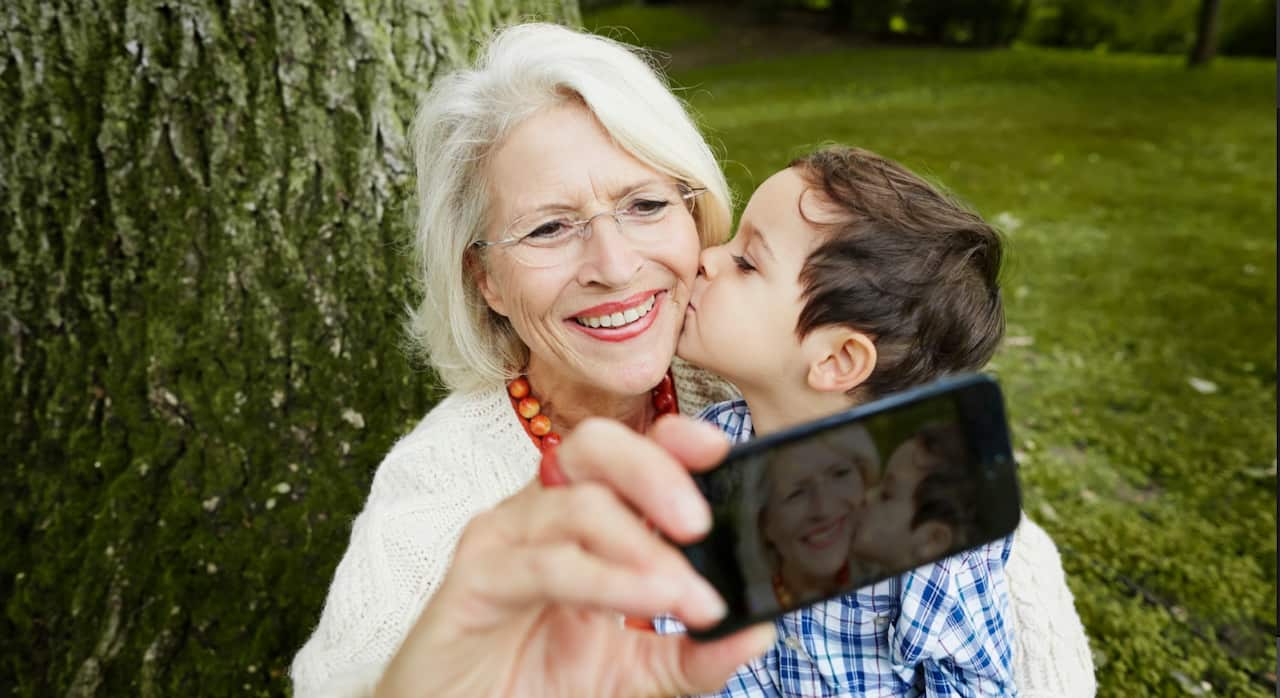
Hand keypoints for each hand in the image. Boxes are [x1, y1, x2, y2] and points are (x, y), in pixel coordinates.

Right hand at [375, 415, 775, 697]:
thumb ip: (691, 654)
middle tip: (700, 524)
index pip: (627, 452)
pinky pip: (547, 563)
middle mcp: (540, 514)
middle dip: (655, 471)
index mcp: (579, 519)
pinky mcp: (473, 579)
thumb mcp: (632, 674)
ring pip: (576, 505)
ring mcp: (503, 540)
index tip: (721, 449)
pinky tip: (646, 601)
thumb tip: (759, 631)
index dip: (671, 438)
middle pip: (595, 448)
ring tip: (690, 596)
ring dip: (642, 547)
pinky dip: (605, 579)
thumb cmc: (534, 685)